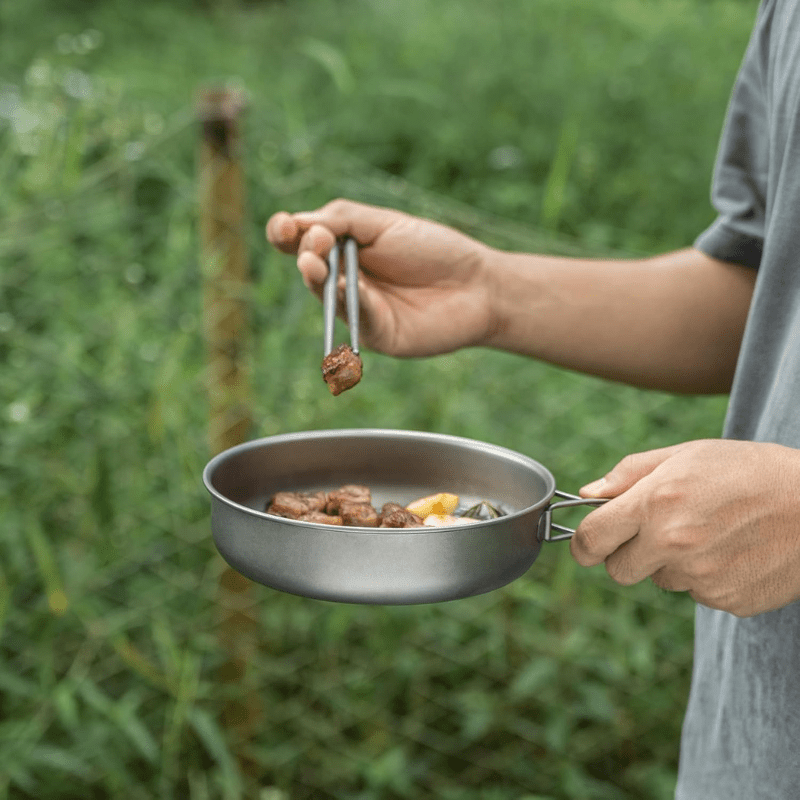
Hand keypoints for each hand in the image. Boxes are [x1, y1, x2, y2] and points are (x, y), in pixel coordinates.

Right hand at [266, 199, 494, 356]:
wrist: (478, 284)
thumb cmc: (435, 250)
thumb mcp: (386, 224)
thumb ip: (344, 220)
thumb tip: (298, 222)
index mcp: (343, 248)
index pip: (300, 241)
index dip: (285, 233)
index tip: (285, 227)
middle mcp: (343, 279)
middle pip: (308, 267)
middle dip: (306, 252)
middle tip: (318, 243)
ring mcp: (357, 309)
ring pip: (325, 294)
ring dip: (317, 278)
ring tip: (315, 263)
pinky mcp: (375, 333)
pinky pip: (356, 316)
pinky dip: (348, 300)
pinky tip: (343, 287)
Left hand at [572, 439, 799, 616]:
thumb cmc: (748, 470)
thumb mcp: (685, 454)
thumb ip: (628, 474)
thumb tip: (587, 495)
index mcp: (655, 504)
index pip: (591, 539)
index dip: (584, 543)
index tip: (588, 543)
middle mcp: (673, 544)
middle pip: (618, 571)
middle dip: (628, 554)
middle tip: (656, 532)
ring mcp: (701, 577)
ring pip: (661, 580)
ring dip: (673, 563)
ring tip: (711, 532)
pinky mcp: (727, 601)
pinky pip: (698, 593)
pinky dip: (707, 577)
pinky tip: (733, 550)